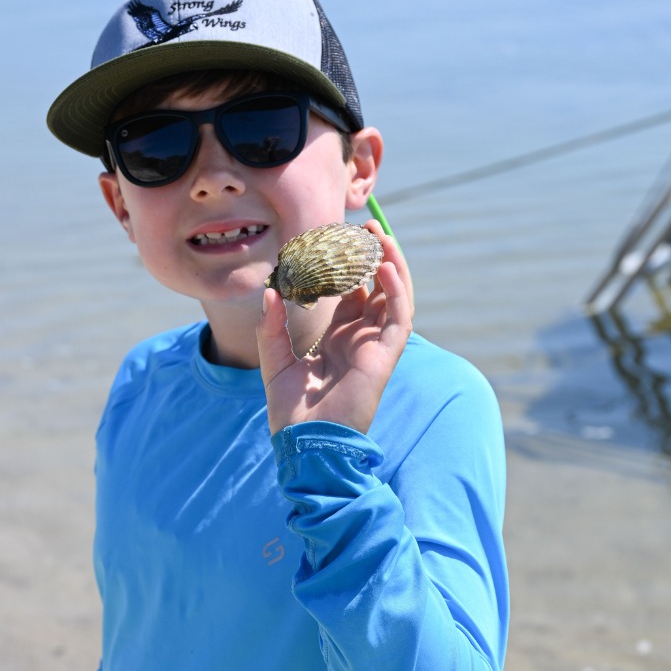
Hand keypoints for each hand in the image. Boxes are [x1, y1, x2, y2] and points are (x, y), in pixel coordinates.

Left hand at [256, 227, 412, 436]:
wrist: (306, 443)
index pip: (349, 295)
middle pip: (374, 290)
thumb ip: (273, 327)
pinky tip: (384, 266)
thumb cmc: (291, 412)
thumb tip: (271, 291)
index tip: (333, 240)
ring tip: (378, 235)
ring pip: (393, 297)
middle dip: (371, 258)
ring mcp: (374, 347)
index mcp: (337, 341)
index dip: (345, 267)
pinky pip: (399, 316)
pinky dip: (396, 289)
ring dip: (391, 265)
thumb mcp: (275, 362)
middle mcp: (359, 340)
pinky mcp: (385, 356)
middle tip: (362, 228)